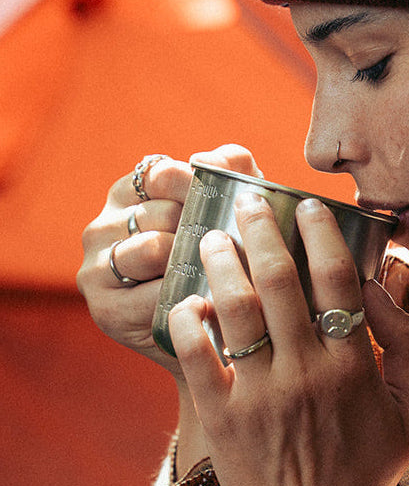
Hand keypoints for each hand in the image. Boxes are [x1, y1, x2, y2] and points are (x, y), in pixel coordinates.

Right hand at [76, 144, 261, 377]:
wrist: (223, 327)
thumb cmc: (231, 252)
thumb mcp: (236, 202)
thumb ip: (232, 165)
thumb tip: (204, 158)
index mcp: (130, 192)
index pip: (161, 174)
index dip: (198, 185)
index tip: (223, 202)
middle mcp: (103, 226)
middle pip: (161, 213)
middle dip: (200, 230)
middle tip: (223, 248)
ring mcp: (96, 268)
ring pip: (151, 248)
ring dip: (188, 263)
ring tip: (211, 273)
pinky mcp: (106, 309)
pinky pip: (151, 295)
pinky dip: (182, 299)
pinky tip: (200, 302)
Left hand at [168, 194, 408, 485]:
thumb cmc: (369, 464)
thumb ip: (406, 339)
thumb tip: (378, 283)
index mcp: (353, 363)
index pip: (335, 278)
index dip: (320, 232)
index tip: (308, 205)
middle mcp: (305, 371)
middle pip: (279, 280)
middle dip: (262, 230)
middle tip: (250, 200)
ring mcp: (258, 394)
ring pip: (235, 308)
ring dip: (222, 263)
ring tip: (213, 236)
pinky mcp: (221, 417)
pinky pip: (196, 356)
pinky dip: (189, 320)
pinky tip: (190, 297)